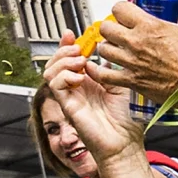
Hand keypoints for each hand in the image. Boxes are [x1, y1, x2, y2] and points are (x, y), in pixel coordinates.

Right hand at [40, 54, 146, 168]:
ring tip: (79, 62)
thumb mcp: (122, 84)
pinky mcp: (68, 106)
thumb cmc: (127, 120)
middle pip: (56, 63)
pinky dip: (64, 76)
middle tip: (78, 49)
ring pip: (50, 72)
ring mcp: (71, 97)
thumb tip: (99, 54)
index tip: (72, 34)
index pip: (70, 59)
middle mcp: (77, 88)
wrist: (125, 142)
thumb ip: (108, 68)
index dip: (67, 45)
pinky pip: (55, 86)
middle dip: (64, 50)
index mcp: (89, 82)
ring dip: (63, 61)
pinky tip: (80, 78)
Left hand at [87, 2, 177, 98]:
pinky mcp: (131, 80)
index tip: (124, 14)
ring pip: (103, 49)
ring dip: (107, 47)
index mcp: (150, 26)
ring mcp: (131, 62)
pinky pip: (104, 75)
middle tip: (117, 31)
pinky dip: (98, 71)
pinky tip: (100, 68)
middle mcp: (136, 43)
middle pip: (106, 28)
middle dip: (110, 27)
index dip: (120, 10)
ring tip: (114, 49)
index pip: (119, 9)